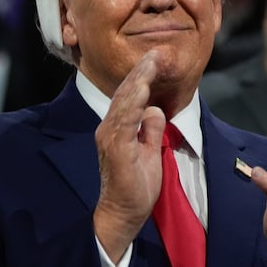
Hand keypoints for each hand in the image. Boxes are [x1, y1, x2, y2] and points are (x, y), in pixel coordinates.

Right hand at [93, 50, 164, 262]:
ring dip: (139, 80)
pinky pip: (125, 121)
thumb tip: (156, 109)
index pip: (131, 96)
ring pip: (125, 102)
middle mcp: (109, 128)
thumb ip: (151, 130)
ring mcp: (110, 137)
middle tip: (156, 52)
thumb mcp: (150, 152)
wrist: (122, 214)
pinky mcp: (115, 148)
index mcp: (118, 128)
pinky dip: (134, 103)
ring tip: (151, 62)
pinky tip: (143, 88)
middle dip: (142, 71)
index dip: (143, 76)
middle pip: (127, 93)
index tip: (156, 58)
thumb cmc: (135, 187)